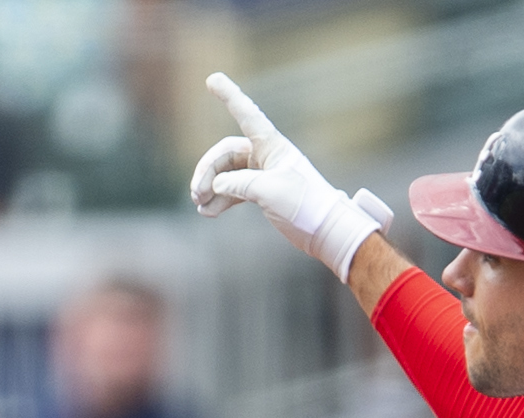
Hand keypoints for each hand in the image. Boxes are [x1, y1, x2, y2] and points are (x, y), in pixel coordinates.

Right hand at [191, 74, 392, 279]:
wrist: (327, 231)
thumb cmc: (305, 206)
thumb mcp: (269, 192)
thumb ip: (239, 184)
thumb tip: (217, 184)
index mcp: (272, 145)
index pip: (246, 114)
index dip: (229, 96)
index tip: (212, 79)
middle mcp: (266, 155)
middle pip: (226, 154)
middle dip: (208, 171)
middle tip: (196, 194)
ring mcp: (262, 174)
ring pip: (226, 174)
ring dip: (211, 188)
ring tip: (200, 206)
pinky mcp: (262, 193)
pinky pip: (233, 190)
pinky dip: (220, 200)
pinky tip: (208, 212)